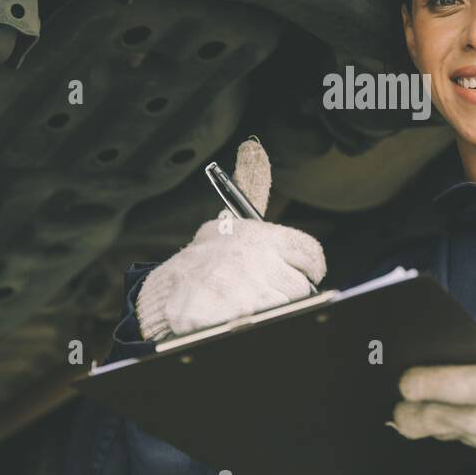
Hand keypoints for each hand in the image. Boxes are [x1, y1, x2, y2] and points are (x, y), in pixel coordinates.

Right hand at [134, 138, 325, 340]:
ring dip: (267, 310)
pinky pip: (267, 324)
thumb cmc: (202, 261)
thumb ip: (251, 192)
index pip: (310, 253)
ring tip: (241, 303)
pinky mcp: (238, 318)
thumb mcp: (227, 224)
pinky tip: (235, 316)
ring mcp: (247, 291)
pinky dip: (252, 324)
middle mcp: (256, 260)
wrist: (165, 294)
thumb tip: (254, 150)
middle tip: (255, 290)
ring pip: (285, 308)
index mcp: (259, 235)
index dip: (308, 268)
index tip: (300, 274)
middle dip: (281, 292)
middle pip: (299, 287)